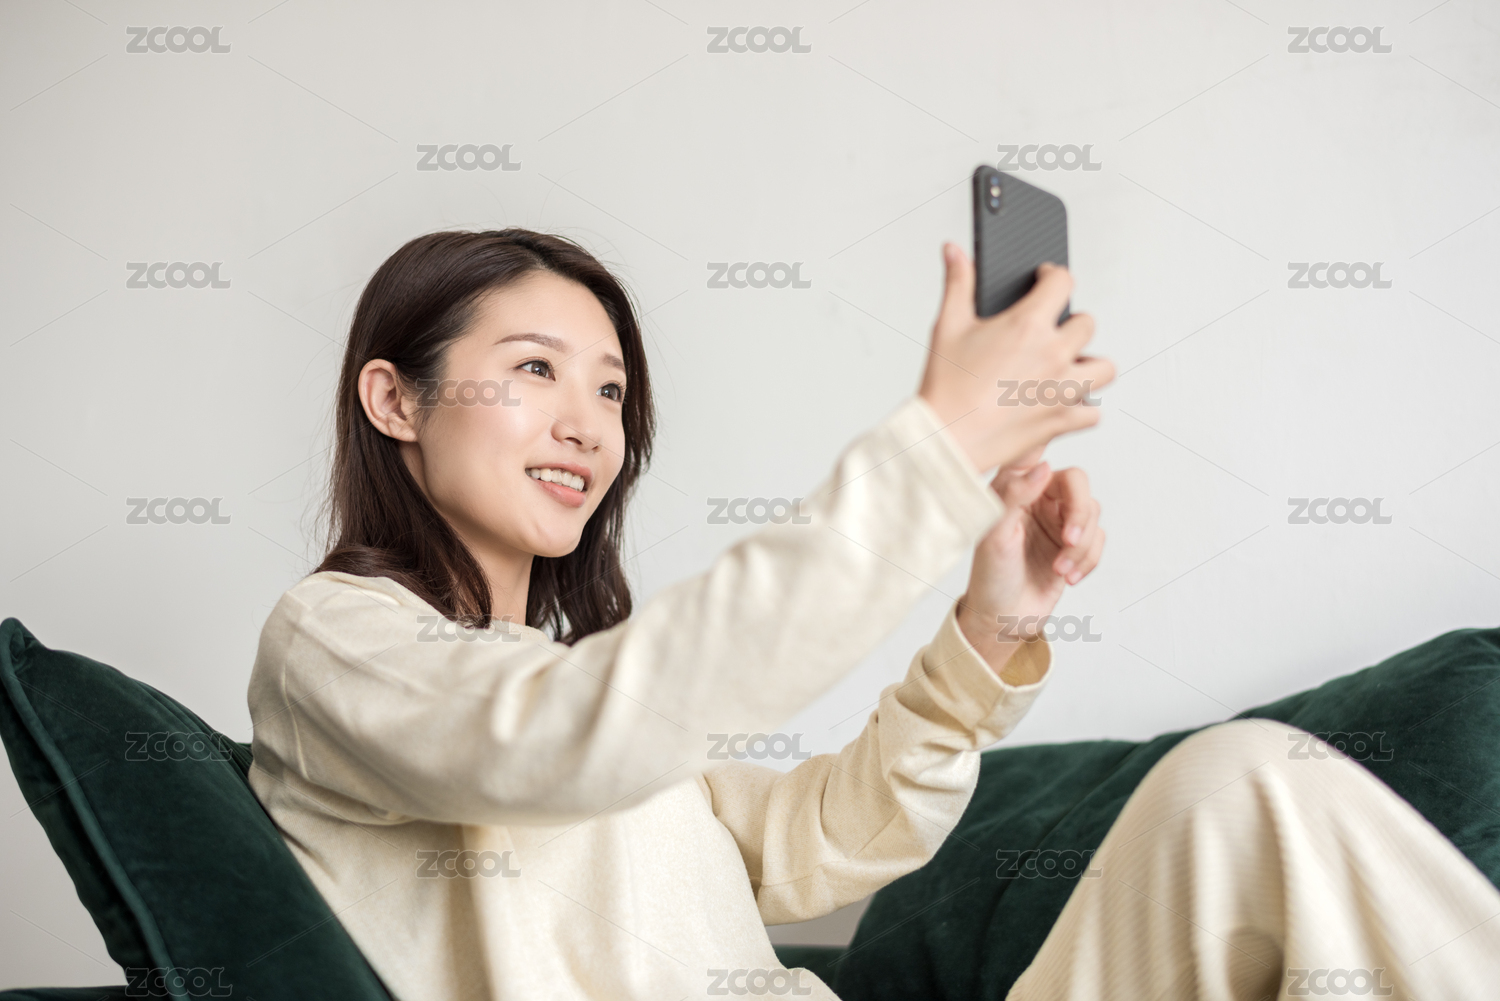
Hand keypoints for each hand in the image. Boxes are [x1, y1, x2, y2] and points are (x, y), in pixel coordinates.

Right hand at [918, 244, 1113, 471]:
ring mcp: (1063, 390)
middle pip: (1088, 324)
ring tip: (1068, 367)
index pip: (1063, 282)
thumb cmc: (945, 387)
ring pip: (1104, 368)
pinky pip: (1092, 413)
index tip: (1045, 279)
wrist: (945, 438)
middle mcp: (1054, 355)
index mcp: (1028, 325)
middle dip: (1071, 323)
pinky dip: (1082, 409)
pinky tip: (1063, 402)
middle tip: (1051, 332)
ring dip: (1090, 364)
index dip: (1053, 275)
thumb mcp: (948, 326)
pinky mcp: (1062, 421)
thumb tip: (954, 251)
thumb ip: (958, 282)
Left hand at [955, 451, 1104, 681]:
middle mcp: (1037, 497)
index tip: (1076, 421)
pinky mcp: (1073, 542)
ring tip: (1059, 569)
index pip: (1035, 450)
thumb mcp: (994, 536)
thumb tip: (1043, 467)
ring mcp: (1057, 519)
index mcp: (1012, 487)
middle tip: (1069, 539)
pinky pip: (1098, 539)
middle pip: (1077, 481)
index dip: (1055, 428)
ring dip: (1081, 545)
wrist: (1003, 618)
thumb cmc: (990, 576)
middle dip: (1079, 512)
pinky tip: (1067, 577)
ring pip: (1092, 511)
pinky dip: (1088, 560)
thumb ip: (1015, 497)